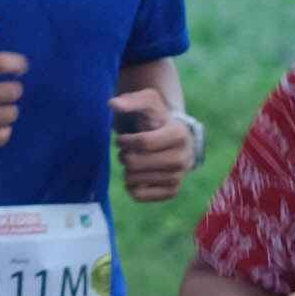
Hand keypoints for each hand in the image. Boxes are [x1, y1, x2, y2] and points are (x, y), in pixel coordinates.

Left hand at [111, 86, 197, 202]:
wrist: (176, 139)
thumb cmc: (157, 118)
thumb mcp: (148, 102)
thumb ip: (131, 100)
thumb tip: (112, 103)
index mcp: (178, 135)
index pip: (141, 143)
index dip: (124, 141)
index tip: (122, 138)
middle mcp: (182, 158)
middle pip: (134, 163)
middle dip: (124, 155)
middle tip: (128, 151)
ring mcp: (178, 177)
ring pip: (133, 179)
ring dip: (127, 169)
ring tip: (135, 160)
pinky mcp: (171, 192)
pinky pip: (138, 195)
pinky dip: (131, 185)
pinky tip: (137, 174)